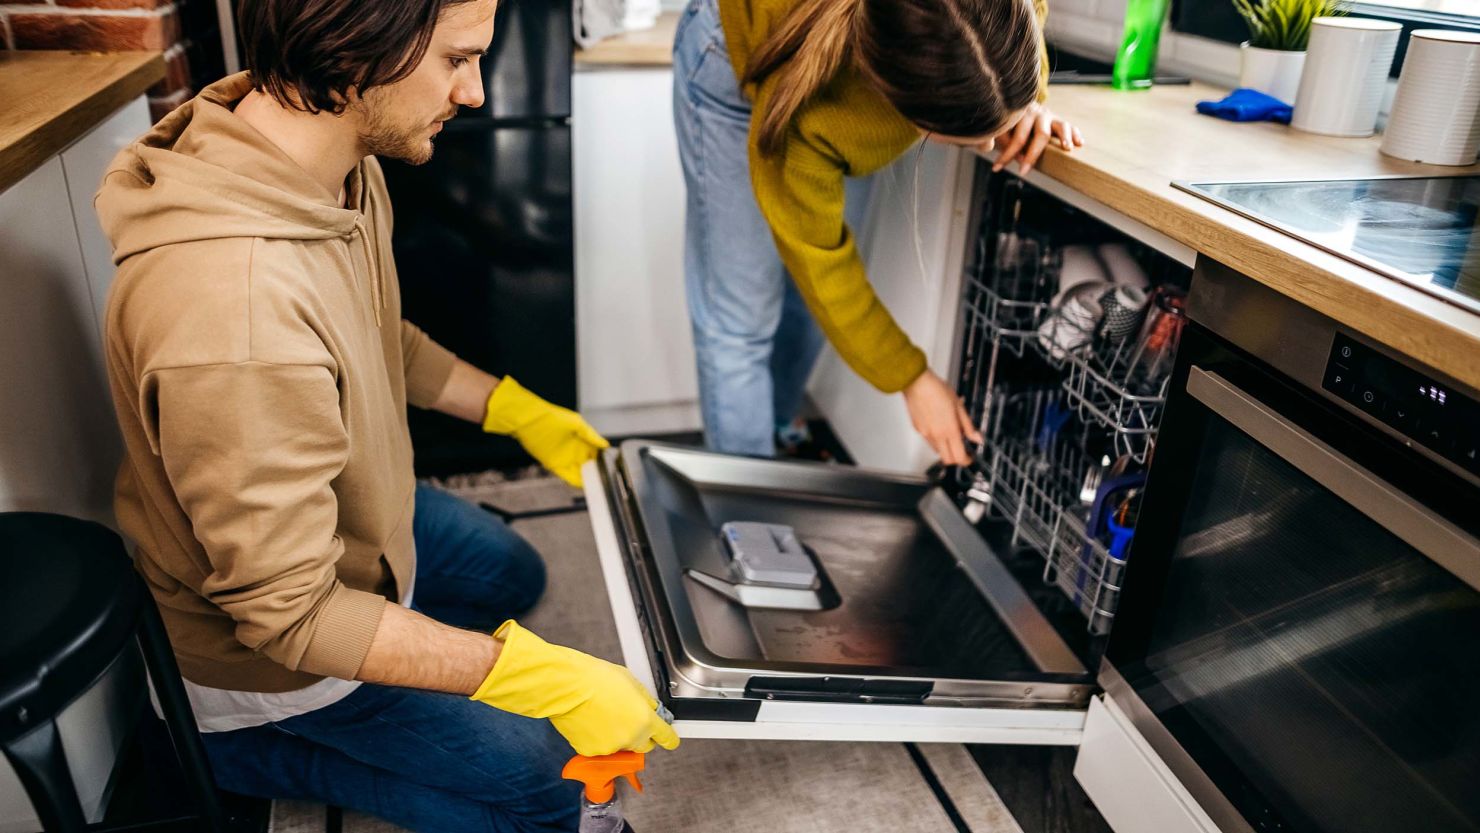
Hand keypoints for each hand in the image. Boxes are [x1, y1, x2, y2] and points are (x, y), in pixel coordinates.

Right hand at [471, 621, 680, 756]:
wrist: (566, 687)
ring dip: (618, 736)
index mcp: (645, 720)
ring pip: (621, 748)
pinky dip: (599, 739)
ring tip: (604, 715)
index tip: (670, 738)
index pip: (666, 738)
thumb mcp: (631, 682)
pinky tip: (592, 721)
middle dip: (642, 736)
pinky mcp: (592, 752)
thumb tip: (652, 709)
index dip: (669, 738)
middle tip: (631, 719)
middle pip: (645, 746)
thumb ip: (645, 700)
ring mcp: (611, 748)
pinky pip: (601, 749)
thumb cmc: (595, 679)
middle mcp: (630, 738)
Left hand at [482, 376, 608, 486]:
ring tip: (596, 485)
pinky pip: (567, 476)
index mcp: (581, 440)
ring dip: (586, 479)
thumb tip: (605, 445)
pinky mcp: (553, 464)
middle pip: (588, 465)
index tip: (610, 467)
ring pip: (579, 473)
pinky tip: (583, 484)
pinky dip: (575, 481)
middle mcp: (573, 451)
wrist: (531, 420)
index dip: (602, 460)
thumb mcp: (577, 423)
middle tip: (604, 479)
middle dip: (595, 472)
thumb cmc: (552, 417)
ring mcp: (564, 458)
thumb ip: (591, 435)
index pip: (595, 454)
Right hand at [901, 370, 982, 466]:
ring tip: (950, 434)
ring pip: (938, 451)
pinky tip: (939, 426)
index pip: (959, 457)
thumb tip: (977, 438)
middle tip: (962, 450)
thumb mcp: (959, 406)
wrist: (917, 384)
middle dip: (956, 458)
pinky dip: (936, 440)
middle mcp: (936, 435)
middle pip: (948, 460)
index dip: (967, 460)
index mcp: (949, 430)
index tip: (970, 457)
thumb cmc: (937, 390)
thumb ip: (968, 425)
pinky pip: (929, 441)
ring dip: (946, 449)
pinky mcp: (918, 430)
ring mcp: (925, 434)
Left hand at [990, 102, 1083, 175]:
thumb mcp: (1003, 128)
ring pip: (1062, 125)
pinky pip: (1071, 126)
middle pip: (1041, 134)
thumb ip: (1005, 140)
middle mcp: (1038, 113)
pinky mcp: (1059, 120)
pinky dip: (1075, 134)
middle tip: (1024, 171)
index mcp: (1022, 114)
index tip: (997, 168)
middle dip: (1033, 155)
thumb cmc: (1011, 121)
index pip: (1017, 137)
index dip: (1007, 154)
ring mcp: (1051, 116)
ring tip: (1068, 148)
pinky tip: (1080, 143)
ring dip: (1065, 137)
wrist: (1020, 103)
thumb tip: (1017, 157)